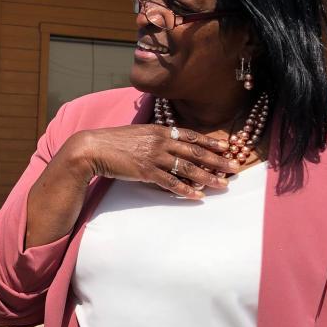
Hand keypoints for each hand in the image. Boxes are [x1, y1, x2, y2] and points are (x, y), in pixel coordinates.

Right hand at [64, 124, 237, 198]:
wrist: (91, 148)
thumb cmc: (111, 142)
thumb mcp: (136, 133)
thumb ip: (152, 138)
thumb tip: (165, 143)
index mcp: (159, 130)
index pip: (191, 136)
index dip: (210, 142)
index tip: (227, 147)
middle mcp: (160, 142)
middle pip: (195, 152)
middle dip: (217, 161)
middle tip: (234, 168)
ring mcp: (154, 157)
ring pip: (188, 169)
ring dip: (208, 178)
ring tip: (223, 185)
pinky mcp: (146, 172)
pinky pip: (171, 183)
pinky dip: (186, 190)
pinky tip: (198, 196)